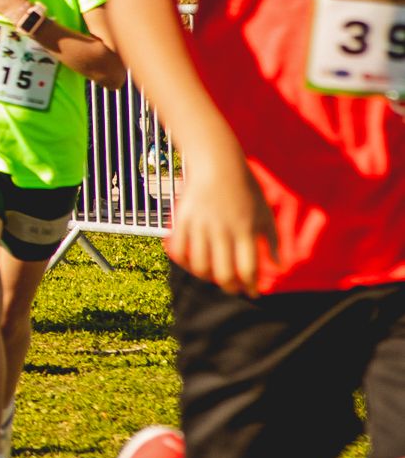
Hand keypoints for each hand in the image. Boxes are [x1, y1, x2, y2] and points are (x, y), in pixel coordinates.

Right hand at [173, 152, 278, 297]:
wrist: (218, 165)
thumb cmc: (246, 190)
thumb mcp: (265, 214)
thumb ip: (273, 241)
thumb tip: (278, 267)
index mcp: (245, 230)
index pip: (248, 269)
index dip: (251, 286)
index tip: (253, 292)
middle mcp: (222, 230)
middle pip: (223, 273)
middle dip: (230, 287)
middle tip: (233, 288)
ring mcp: (200, 226)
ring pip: (200, 265)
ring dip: (207, 277)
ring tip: (214, 276)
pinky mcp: (182, 220)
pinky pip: (179, 250)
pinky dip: (184, 262)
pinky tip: (193, 263)